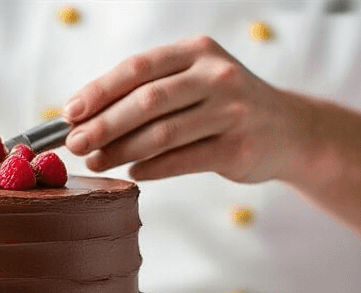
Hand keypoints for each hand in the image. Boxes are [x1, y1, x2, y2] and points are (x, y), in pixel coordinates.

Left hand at [62, 35, 310, 183]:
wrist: (291, 130)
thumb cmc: (226, 107)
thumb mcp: (195, 82)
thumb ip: (149, 91)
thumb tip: (84, 117)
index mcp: (198, 52)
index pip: (138, 68)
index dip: (99, 91)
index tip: (69, 113)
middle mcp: (217, 76)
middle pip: (147, 100)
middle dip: (104, 124)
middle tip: (75, 144)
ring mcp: (231, 111)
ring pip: (163, 133)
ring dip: (122, 150)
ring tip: (96, 162)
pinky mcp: (239, 147)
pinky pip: (184, 160)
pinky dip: (153, 168)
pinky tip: (134, 172)